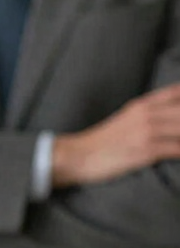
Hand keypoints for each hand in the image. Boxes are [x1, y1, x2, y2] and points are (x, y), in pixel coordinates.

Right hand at [52, 83, 179, 186]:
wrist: (78, 155)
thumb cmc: (103, 142)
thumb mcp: (126, 121)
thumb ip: (149, 116)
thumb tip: (172, 119)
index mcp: (141, 105)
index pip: (176, 92)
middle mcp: (146, 114)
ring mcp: (146, 131)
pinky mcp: (146, 150)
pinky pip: (178, 149)